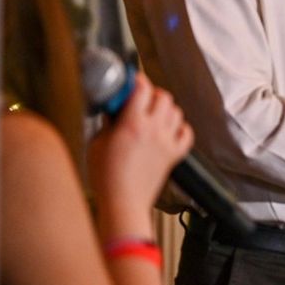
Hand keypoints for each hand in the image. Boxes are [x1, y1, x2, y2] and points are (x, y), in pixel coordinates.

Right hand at [87, 73, 193, 219]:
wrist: (123, 203)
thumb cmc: (106, 177)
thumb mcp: (97, 143)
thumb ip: (108, 122)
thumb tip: (113, 107)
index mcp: (132, 124)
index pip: (142, 88)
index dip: (137, 80)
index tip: (131, 81)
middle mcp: (154, 129)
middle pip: (163, 96)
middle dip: (152, 94)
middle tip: (140, 100)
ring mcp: (167, 141)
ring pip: (177, 111)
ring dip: (165, 110)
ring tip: (153, 116)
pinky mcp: (175, 154)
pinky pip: (187, 132)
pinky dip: (180, 128)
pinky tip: (169, 131)